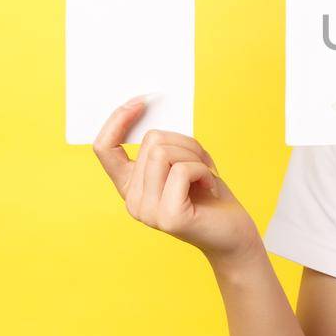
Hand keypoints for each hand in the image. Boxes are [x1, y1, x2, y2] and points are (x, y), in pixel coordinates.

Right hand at [92, 96, 261, 264]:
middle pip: (151, 141)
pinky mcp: (169, 217)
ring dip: (195, 155)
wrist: (232, 233)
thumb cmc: (209, 194)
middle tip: (202, 162)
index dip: (117, 120)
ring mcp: (147, 211)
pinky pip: (182, 169)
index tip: (141, 101)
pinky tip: (210, 186)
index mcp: (130, 185)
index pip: (104, 148)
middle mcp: (132, 200)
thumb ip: (163, 146)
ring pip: (164, 152)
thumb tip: (153, 110)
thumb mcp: (181, 163)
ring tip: (206, 174)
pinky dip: (204, 170)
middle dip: (185, 142)